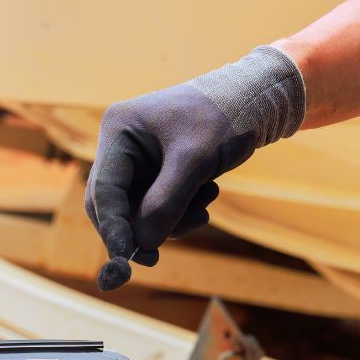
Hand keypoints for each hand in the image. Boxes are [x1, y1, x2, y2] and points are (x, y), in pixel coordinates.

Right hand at [85, 46, 303, 289]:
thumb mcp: (195, 160)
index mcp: (120, 130)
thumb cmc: (224, 118)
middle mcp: (122, 145)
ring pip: (138, 211)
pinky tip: (206, 198)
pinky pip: (157, 206)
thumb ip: (166, 202)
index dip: (112, 227)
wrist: (256, 100)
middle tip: (155, 258)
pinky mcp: (158, 171)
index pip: (104, 189)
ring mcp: (139, 159)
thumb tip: (142, 244)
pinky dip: (180, 212)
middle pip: (114, 204)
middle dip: (140, 228)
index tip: (126, 258)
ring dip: (170, 219)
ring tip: (205, 206)